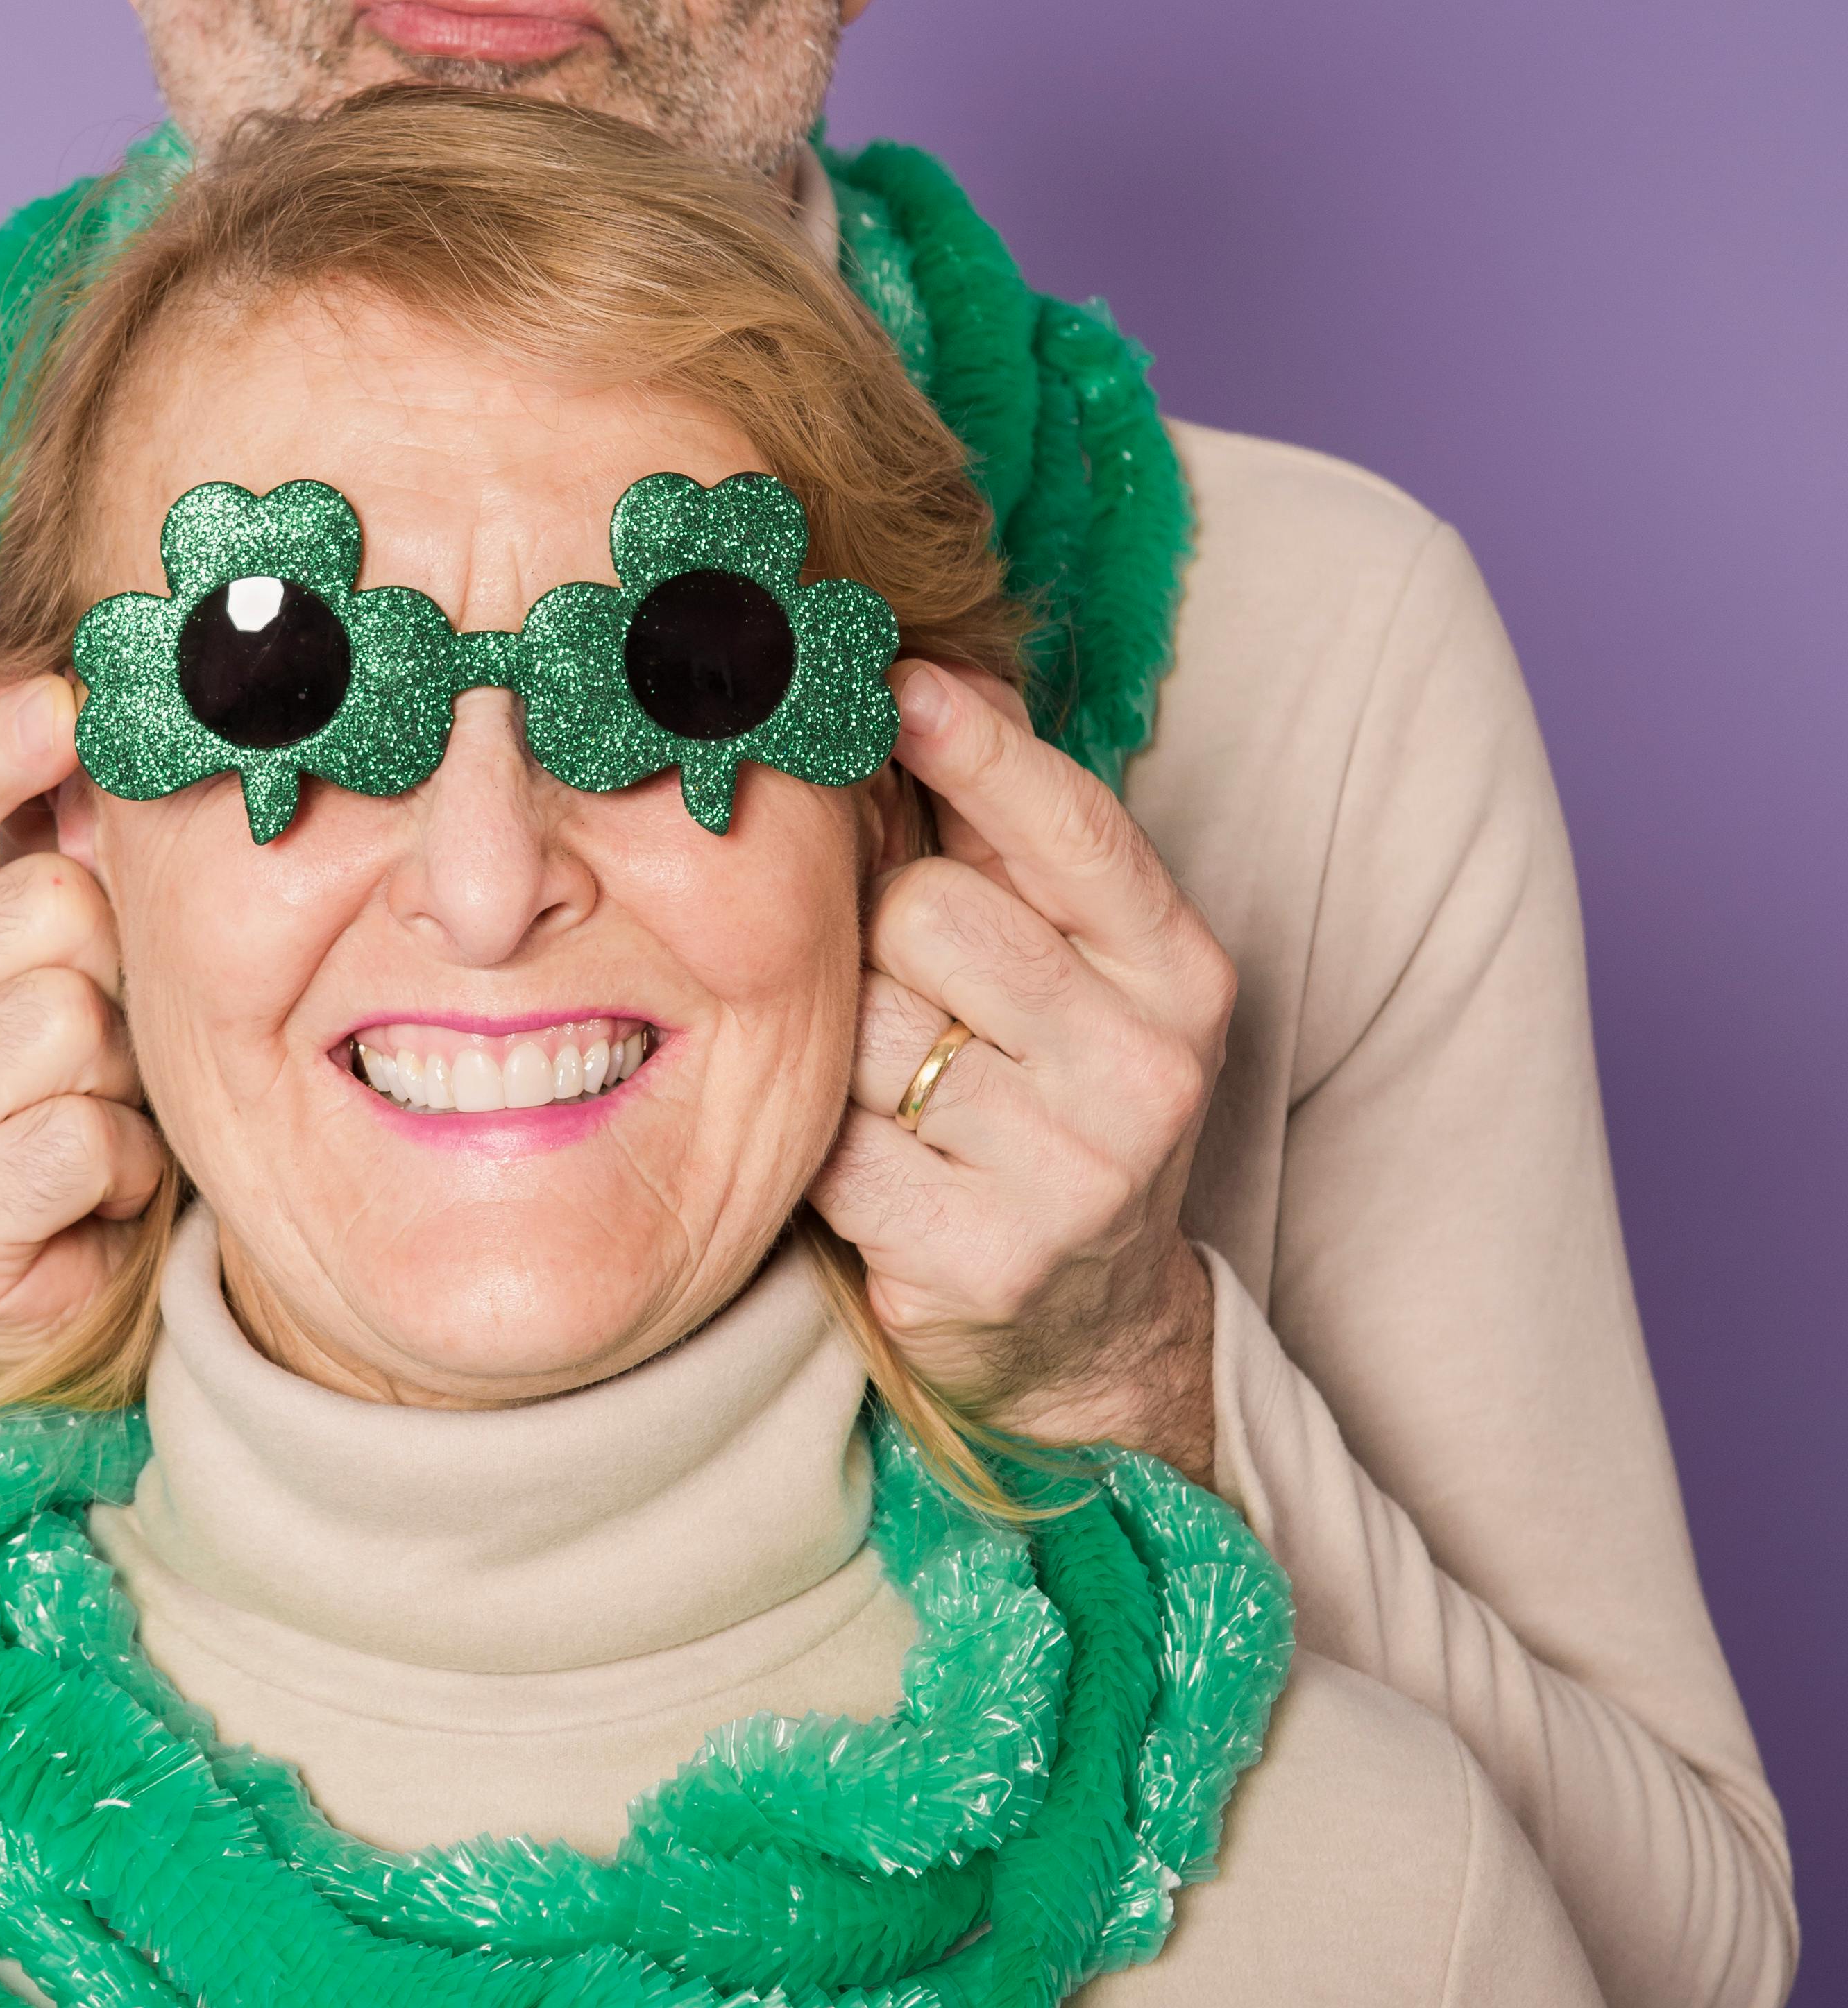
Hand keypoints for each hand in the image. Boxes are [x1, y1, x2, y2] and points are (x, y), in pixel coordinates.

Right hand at [0, 677, 166, 1442]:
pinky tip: (89, 1188)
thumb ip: (48, 854)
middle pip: (42, 911)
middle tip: (97, 1043)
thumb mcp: (45, 961)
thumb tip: (81, 721)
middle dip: (113, 972)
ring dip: (121, 1076)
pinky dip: (120, 1164)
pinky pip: (78, 1136)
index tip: (65, 704)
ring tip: (88, 1116)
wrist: (28, 1292)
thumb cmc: (49, 1098)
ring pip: (68, 1023)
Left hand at [810, 666, 1233, 1476]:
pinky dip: (826, 1143)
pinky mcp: (981, 1259)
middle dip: (883, 934)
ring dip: (846, 1042)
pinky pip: (833, 1141)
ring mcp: (1072, 1172)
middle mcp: (1145, 1067)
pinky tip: (874, 1161)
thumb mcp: (1079, 971)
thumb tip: (938, 675)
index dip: (978, 749)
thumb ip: (1012, 841)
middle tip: (907, 989)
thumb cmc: (1058, 1104)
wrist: (1090, 1332)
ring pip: (867, 1024)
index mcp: (1181, 974)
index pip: (1072, 830)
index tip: (899, 679)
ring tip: (896, 1084)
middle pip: (931, 914)